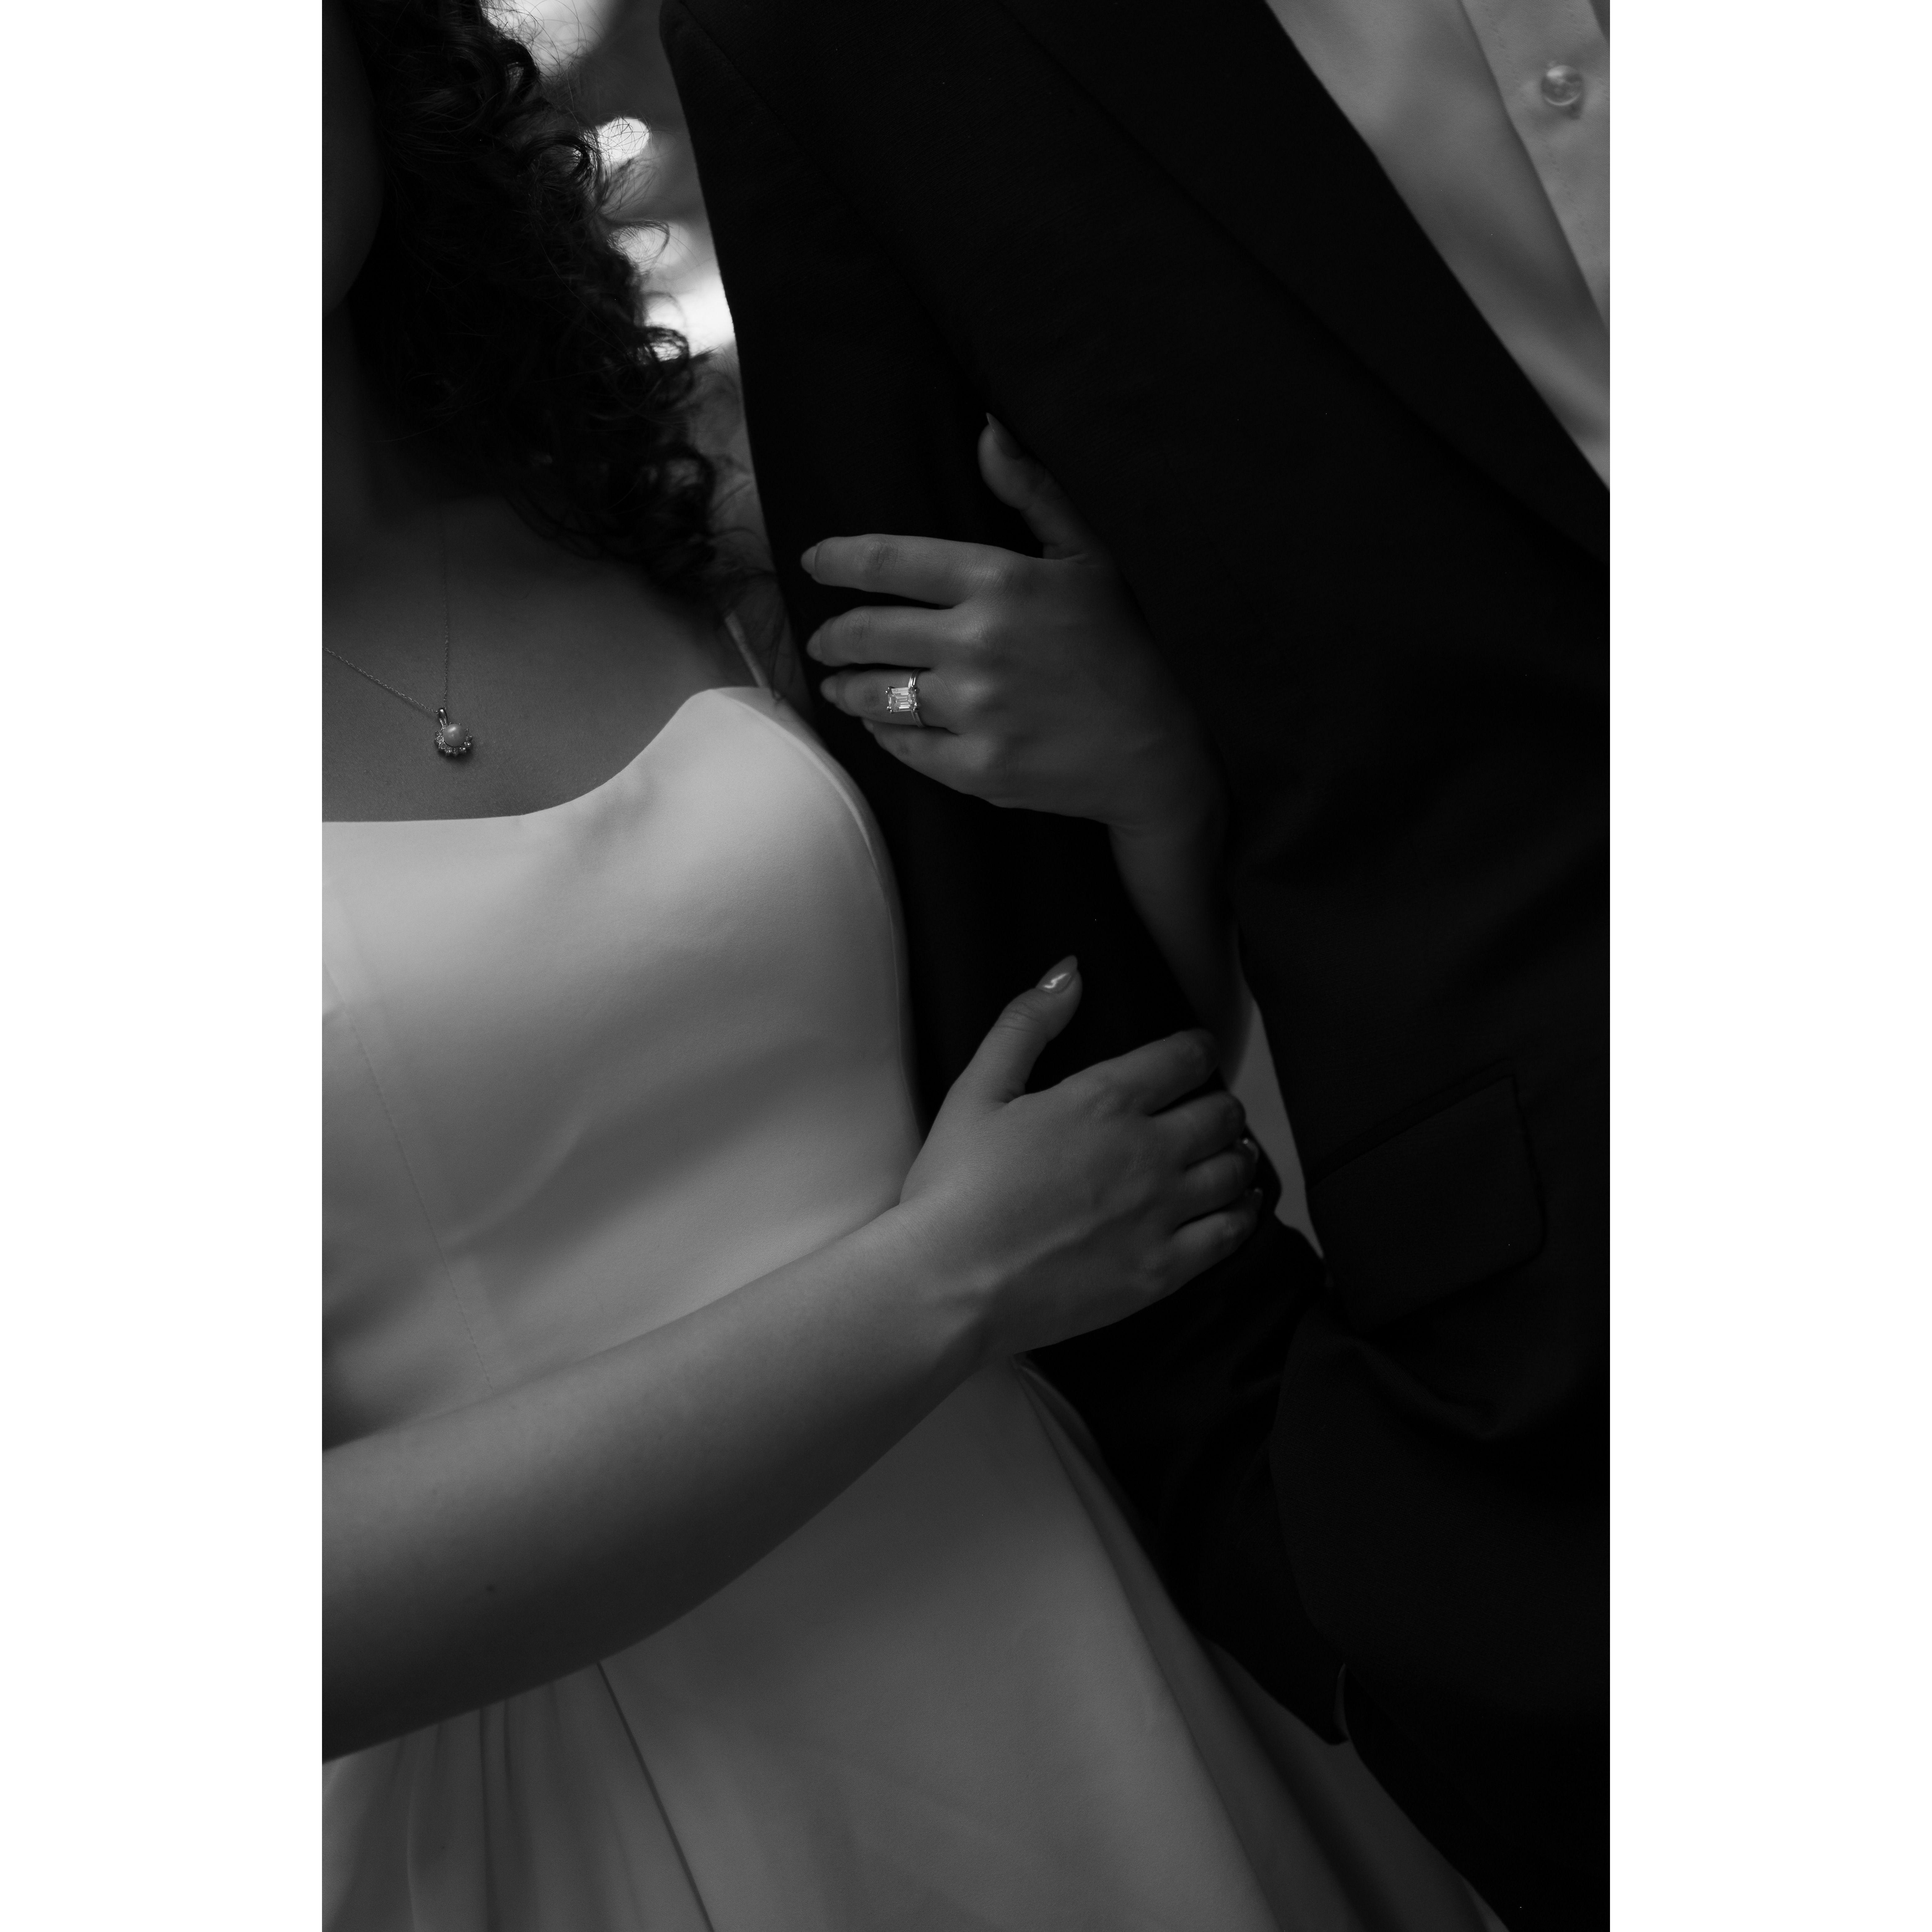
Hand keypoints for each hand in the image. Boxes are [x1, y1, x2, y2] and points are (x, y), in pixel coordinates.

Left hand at [803, 420, 1221, 841]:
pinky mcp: (975, 767)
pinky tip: (883, 724)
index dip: (837, 561)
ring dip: (846, 687)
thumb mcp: (1091, 555)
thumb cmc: (1128, 644)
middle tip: (823, 638)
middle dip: (832, 635)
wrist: (1162, 750)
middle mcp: (976, 644)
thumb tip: (986, 429)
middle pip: (867, 632)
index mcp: (999, 582)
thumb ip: (1033, 491)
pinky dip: (883, 732)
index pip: (887, 561)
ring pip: (874, 693)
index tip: (813, 563)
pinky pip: (902, 745)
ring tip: (840, 684)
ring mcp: (974, 710)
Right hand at [896, 957, 1262, 1363]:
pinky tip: (1241, 1205)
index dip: (1197, 1049)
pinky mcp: (1163, 1269)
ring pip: (1234, 1170)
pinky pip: (1231, 1233)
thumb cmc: (955, 1188)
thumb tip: (1070, 972)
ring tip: (1227, 1153)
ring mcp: (1161, 1214)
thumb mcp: (977, 1091)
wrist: (950, 1286)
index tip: (1196, 1054)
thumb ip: (1026, 1024)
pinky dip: (1244, 1212)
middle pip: (1220, 1114)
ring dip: (1236, 1154)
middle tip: (1206, 1109)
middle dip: (1219, 1104)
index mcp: (1105, 1101)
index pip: (1184, 1058)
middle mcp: (1148, 1152)